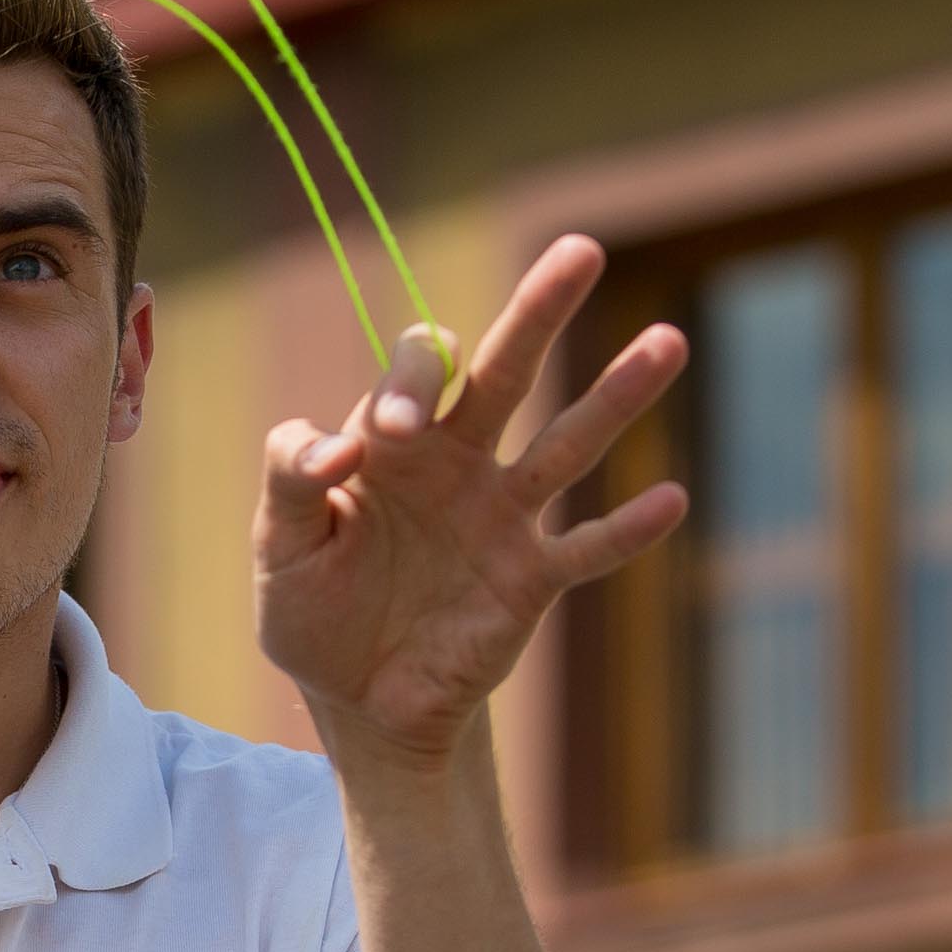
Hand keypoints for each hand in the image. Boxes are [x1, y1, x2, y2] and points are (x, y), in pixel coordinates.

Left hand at [254, 236, 687, 767]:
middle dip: (539, 312)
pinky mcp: (530, 581)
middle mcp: (458, 461)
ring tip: (668, 341)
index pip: (418, 373)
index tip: (392, 432)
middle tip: (580, 250)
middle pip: (506, 372)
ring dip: (617, 395)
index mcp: (392, 441)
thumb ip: (293, 476)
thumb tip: (347, 438)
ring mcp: (502, 517)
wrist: (356, 700)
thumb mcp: (279, 544)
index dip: (411, 382)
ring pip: (566, 443)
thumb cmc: (313, 610)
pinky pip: (587, 548)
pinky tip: (671, 498)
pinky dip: (627, 530)